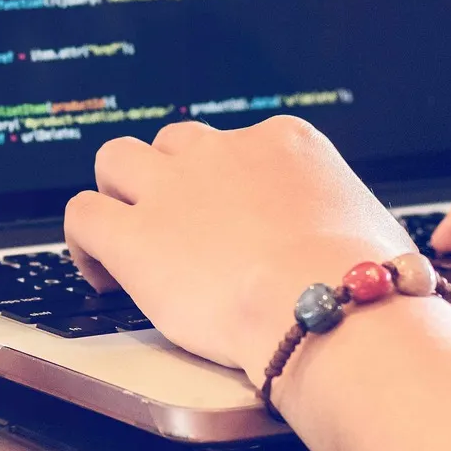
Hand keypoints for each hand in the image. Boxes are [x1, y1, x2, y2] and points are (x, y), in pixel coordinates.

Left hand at [64, 116, 416, 383]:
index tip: (228, 222)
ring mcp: (173, 188)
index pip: (237, 145)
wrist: (332, 307)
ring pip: (116, 160)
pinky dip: (84, 241)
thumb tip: (347, 240)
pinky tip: (100, 273)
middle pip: (174, 144)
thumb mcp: (369, 225)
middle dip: (170, 179)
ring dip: (118, 193)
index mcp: (282, 144)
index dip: (225, 186)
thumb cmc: (365, 283)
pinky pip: (82, 215)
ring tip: (126, 238)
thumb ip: (338, 219)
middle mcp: (222, 152)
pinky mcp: (133, 234)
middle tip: (176, 227)